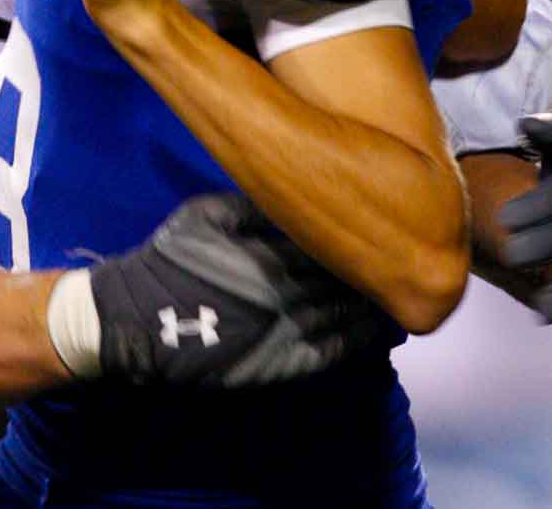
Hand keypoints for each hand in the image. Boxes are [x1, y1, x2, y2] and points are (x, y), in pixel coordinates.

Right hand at [48, 193, 385, 386]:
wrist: (137, 322)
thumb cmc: (169, 261)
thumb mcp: (206, 215)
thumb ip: (254, 205)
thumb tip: (297, 187)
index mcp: (269, 250)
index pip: (331, 236)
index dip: (362, 229)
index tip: (393, 216)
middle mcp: (284, 290)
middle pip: (345, 274)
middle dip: (378, 263)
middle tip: (414, 250)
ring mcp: (284, 330)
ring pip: (345, 313)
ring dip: (376, 301)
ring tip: (407, 288)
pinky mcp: (279, 364)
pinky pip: (332, 351)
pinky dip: (359, 339)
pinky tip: (381, 328)